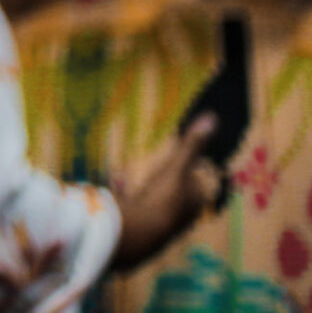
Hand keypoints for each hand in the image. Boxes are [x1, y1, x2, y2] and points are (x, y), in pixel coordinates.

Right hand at [110, 114, 221, 269]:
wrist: (139, 232)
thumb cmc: (163, 198)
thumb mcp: (177, 166)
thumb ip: (192, 144)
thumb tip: (213, 117)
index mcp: (199, 197)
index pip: (205, 180)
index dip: (200, 169)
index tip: (193, 159)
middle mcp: (190, 212)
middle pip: (189, 192)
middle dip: (182, 181)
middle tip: (171, 168)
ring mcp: (170, 221)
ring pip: (171, 203)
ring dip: (163, 193)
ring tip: (153, 182)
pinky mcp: (151, 227)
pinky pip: (154, 211)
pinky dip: (148, 204)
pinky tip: (137, 199)